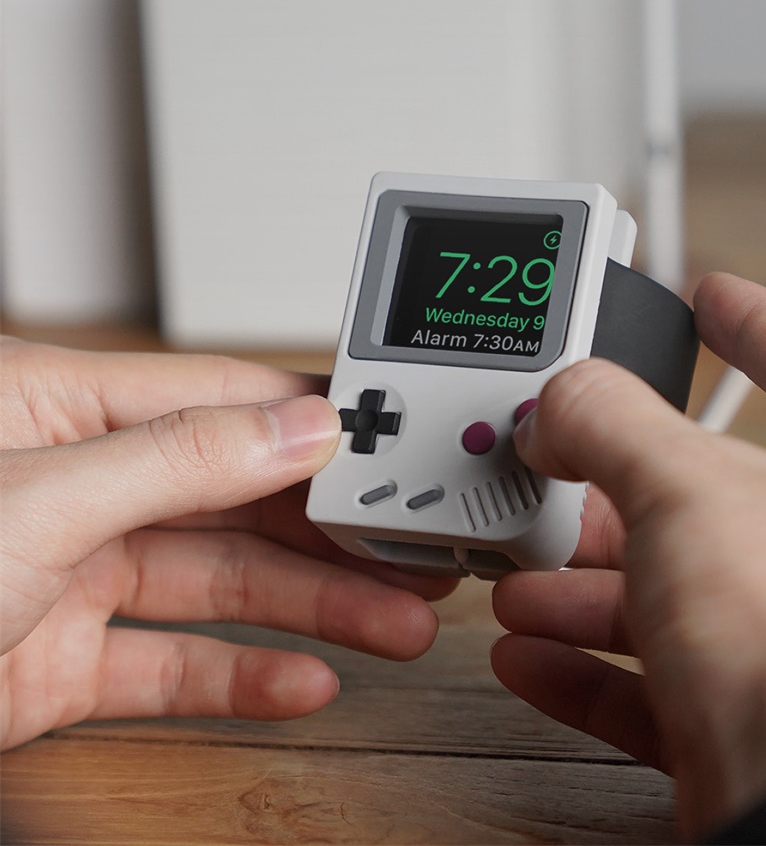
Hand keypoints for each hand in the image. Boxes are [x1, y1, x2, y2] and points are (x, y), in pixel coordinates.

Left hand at [1, 338, 455, 749]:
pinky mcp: (59, 665)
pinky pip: (169, 665)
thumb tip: (299, 429)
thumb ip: (180, 460)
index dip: (315, 423)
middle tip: (414, 548)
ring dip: (312, 608)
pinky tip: (304, 680)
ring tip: (395, 624)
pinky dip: (239, 676)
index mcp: (59, 404)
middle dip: (331, 528)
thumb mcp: (36, 498)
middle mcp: (72, 483)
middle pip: (237, 496)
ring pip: (219, 583)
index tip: (393, 444)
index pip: (224, 399)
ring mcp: (69, 576)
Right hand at [491, 273, 765, 838]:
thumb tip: (562, 402)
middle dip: (625, 487)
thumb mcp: (689, 487)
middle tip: (565, 458)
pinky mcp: (765, 724)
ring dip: (591, 583)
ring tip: (527, 571)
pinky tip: (532, 648)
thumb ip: (613, 421)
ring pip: (685, 589)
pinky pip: (665, 674)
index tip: (715, 296)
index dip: (759, 325)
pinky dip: (593, 661)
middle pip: (725, 496)